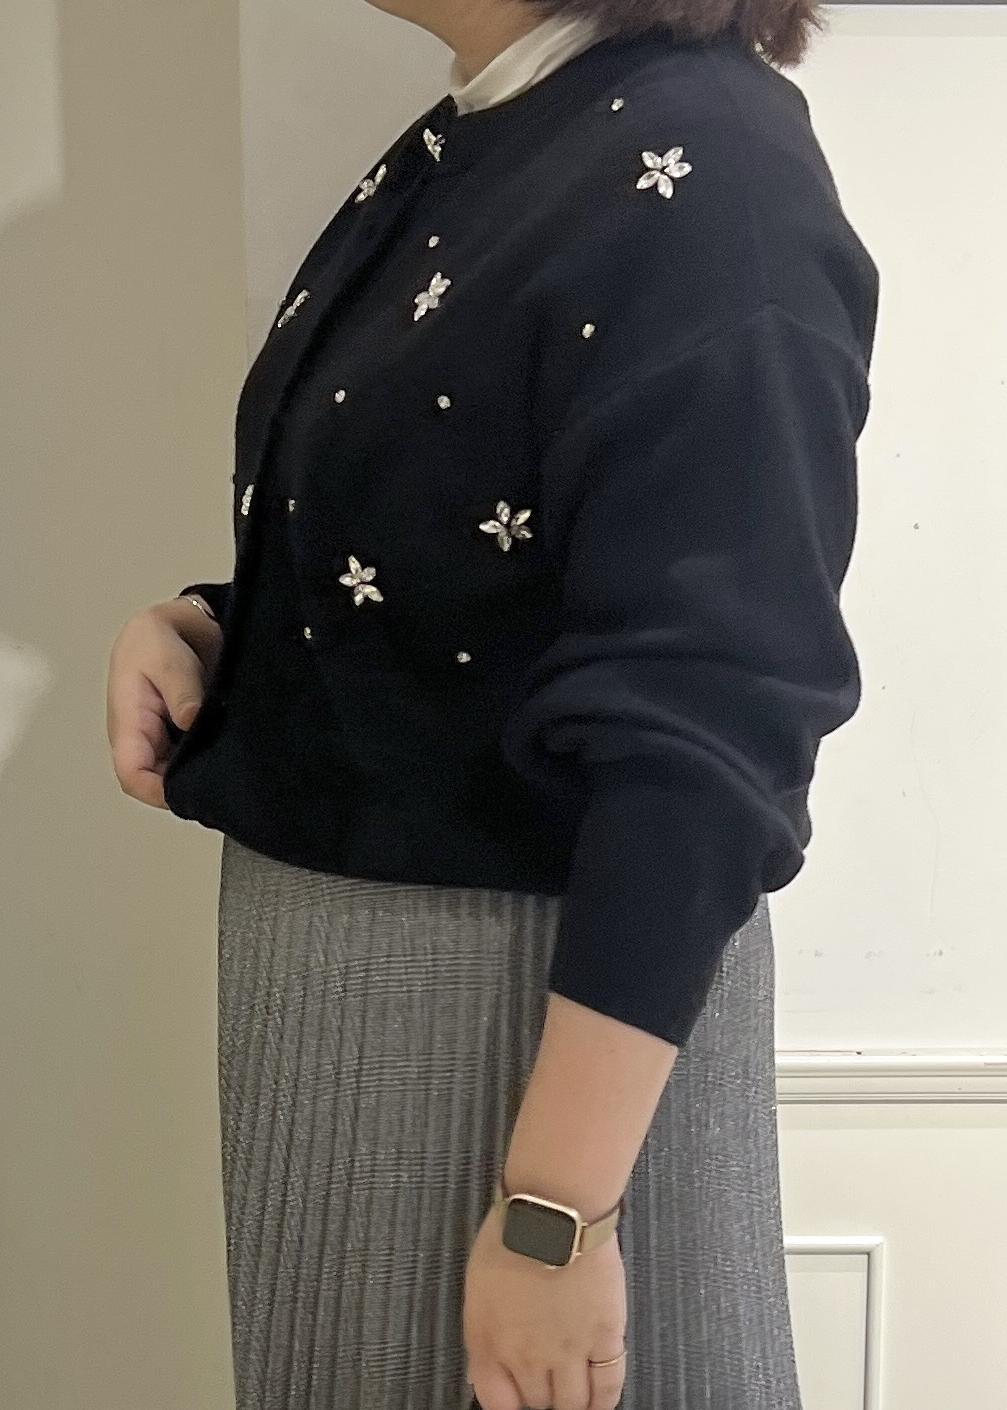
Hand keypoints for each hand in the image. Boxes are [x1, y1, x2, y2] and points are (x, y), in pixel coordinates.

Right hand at [106, 598, 221, 808]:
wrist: (175, 624)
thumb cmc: (156, 639)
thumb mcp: (166, 656)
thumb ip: (180, 689)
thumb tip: (190, 719)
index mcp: (127, 723)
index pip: (133, 775)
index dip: (159, 792)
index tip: (195, 791)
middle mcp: (144, 740)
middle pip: (158, 784)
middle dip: (187, 789)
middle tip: (225, 784)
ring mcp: (163, 741)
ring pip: (178, 775)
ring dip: (201, 776)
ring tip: (233, 770)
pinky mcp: (184, 738)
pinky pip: (194, 760)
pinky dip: (210, 762)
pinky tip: (233, 757)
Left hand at [463, 1201, 626, 1409]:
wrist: (553, 1214)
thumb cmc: (510, 1235)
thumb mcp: (478, 1287)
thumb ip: (482, 1332)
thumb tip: (484, 1366)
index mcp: (490, 1343)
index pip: (497, 1401)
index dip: (509, 1403)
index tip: (517, 1396)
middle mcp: (529, 1358)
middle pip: (537, 1401)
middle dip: (540, 1396)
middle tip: (547, 1383)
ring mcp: (569, 1351)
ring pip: (572, 1403)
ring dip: (571, 1403)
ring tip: (573, 1396)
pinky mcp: (605, 1336)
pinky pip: (608, 1384)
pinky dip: (604, 1401)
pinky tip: (600, 1402)